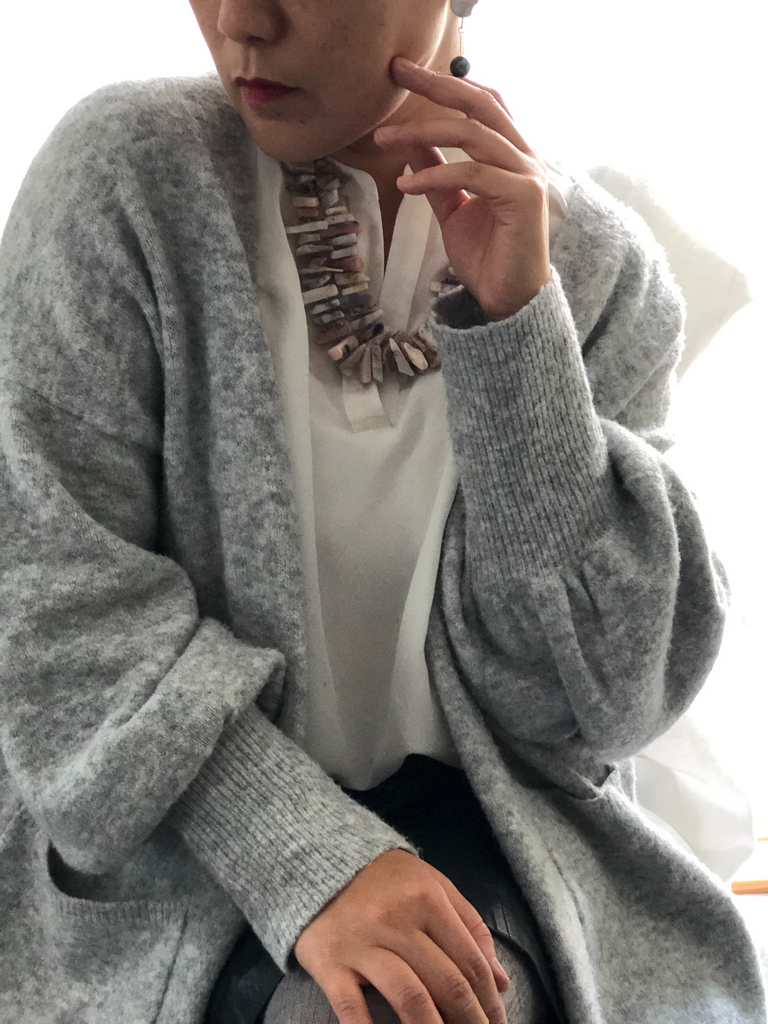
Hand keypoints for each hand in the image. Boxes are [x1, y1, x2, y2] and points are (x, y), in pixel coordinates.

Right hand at [294, 848, 510, 1023]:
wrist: (318, 861)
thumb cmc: (385, 880)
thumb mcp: (433, 886)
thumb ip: (470, 927)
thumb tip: (500, 981)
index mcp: (428, 899)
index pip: (470, 962)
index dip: (489, 1001)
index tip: (498, 1022)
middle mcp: (397, 919)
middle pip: (447, 983)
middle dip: (471, 1022)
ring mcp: (362, 942)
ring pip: (410, 998)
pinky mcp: (330, 961)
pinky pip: (352, 1008)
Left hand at [374, 56, 550, 321]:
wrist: (508, 299)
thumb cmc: (487, 256)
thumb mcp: (451, 207)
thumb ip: (435, 173)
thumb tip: (408, 143)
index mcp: (511, 154)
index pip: (481, 104)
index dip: (446, 83)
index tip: (406, 72)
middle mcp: (524, 156)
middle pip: (481, 104)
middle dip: (437, 85)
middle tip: (398, 72)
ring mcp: (527, 174)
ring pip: (472, 135)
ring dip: (423, 134)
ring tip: (385, 139)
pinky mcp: (523, 196)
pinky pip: (471, 174)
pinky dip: (434, 176)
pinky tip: (405, 184)